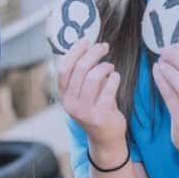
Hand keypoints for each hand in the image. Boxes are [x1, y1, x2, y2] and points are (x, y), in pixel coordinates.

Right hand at [56, 38, 126, 155]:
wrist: (105, 137)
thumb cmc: (95, 108)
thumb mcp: (81, 93)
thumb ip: (81, 75)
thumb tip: (86, 47)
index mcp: (63, 95)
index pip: (64, 68)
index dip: (74, 51)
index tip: (85, 40)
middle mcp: (70, 103)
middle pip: (80, 69)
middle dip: (93, 53)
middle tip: (103, 46)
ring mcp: (84, 110)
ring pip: (94, 77)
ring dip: (105, 66)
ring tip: (110, 66)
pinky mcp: (100, 114)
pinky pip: (109, 88)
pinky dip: (114, 78)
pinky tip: (115, 77)